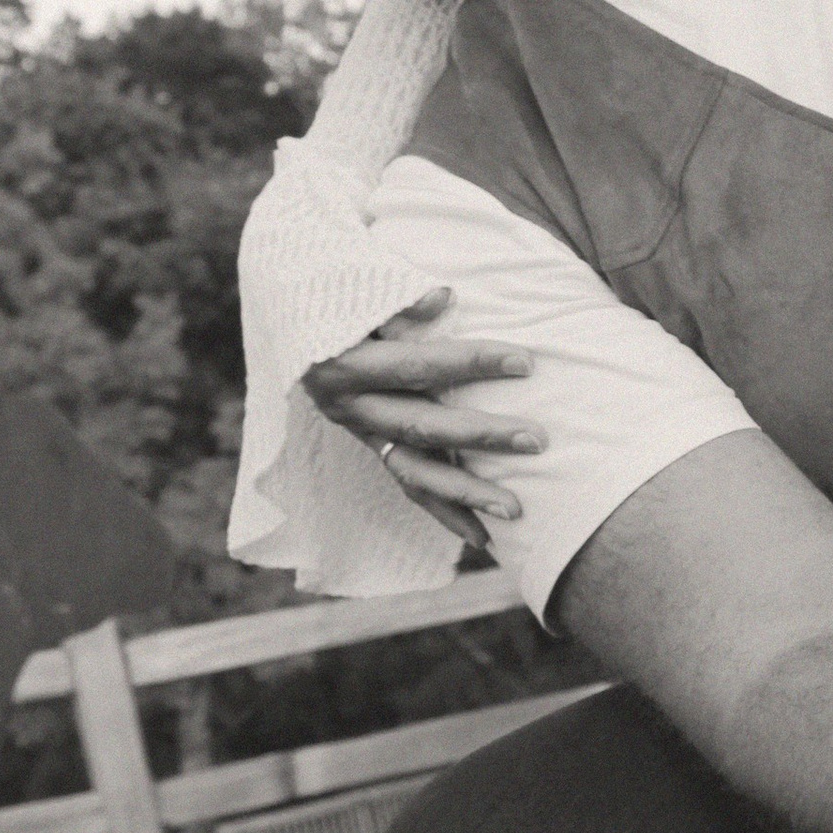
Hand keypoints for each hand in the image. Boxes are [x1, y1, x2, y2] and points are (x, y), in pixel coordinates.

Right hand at [301, 289, 545, 536]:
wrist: (295, 327)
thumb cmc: (334, 301)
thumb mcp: (354, 294)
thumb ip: (397, 300)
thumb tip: (443, 296)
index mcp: (345, 364)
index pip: (418, 366)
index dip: (472, 362)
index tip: (526, 361)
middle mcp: (350, 407)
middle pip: (422, 426)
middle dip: (482, 435)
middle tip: (537, 439)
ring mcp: (362, 434)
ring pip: (415, 472)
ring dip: (466, 493)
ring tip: (516, 510)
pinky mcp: (374, 449)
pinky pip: (409, 487)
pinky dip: (445, 513)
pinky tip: (484, 539)